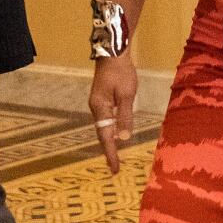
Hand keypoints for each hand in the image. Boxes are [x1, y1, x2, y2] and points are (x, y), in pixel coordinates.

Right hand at [89, 56, 137, 174]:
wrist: (112, 53)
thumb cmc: (121, 72)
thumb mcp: (127, 94)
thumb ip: (125, 116)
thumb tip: (124, 138)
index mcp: (100, 109)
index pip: (106, 137)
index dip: (111, 154)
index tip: (114, 169)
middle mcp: (96, 108)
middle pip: (102, 134)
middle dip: (108, 150)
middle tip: (114, 167)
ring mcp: (97, 103)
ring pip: (103, 126)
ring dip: (109, 141)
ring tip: (115, 155)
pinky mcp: (101, 98)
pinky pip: (106, 119)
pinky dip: (111, 129)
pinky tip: (117, 133)